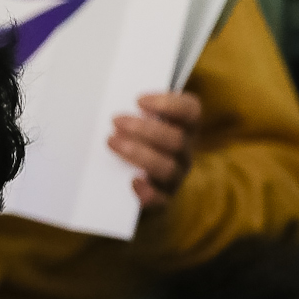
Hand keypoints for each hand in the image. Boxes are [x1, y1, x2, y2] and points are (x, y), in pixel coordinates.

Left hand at [108, 91, 201, 209]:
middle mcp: (183, 152)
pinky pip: (160, 199)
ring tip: (111, 142)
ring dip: (139, 153)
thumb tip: (107, 102)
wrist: (129, 187)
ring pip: (167, 167)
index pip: (191, 111)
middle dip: (145, 129)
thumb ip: (131, 114)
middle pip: (177, 139)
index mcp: (183, 128)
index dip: (169, 104)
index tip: (139, 100)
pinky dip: (148, 191)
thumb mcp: (135, 124)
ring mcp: (175, 177)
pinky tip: (133, 181)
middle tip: (116, 120)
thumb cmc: (131, 143)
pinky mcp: (162, 198)